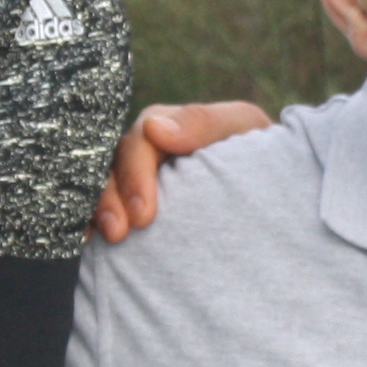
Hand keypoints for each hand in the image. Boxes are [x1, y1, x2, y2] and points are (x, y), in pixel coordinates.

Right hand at [90, 101, 273, 242]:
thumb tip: (155, 128)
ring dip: (97, 212)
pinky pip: (98, 211)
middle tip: (120, 233)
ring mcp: (134, 182)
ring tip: (110, 239)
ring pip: (98, 187)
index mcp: (165, 129)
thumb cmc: (263, 155)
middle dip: (110, 199)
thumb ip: (203, 123)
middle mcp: (143, 154)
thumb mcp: (241, 127)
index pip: (137, 142)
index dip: (135, 175)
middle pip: (110, 167)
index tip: (144, 214)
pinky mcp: (130, 210)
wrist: (279, 199)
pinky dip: (88, 223)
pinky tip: (87, 243)